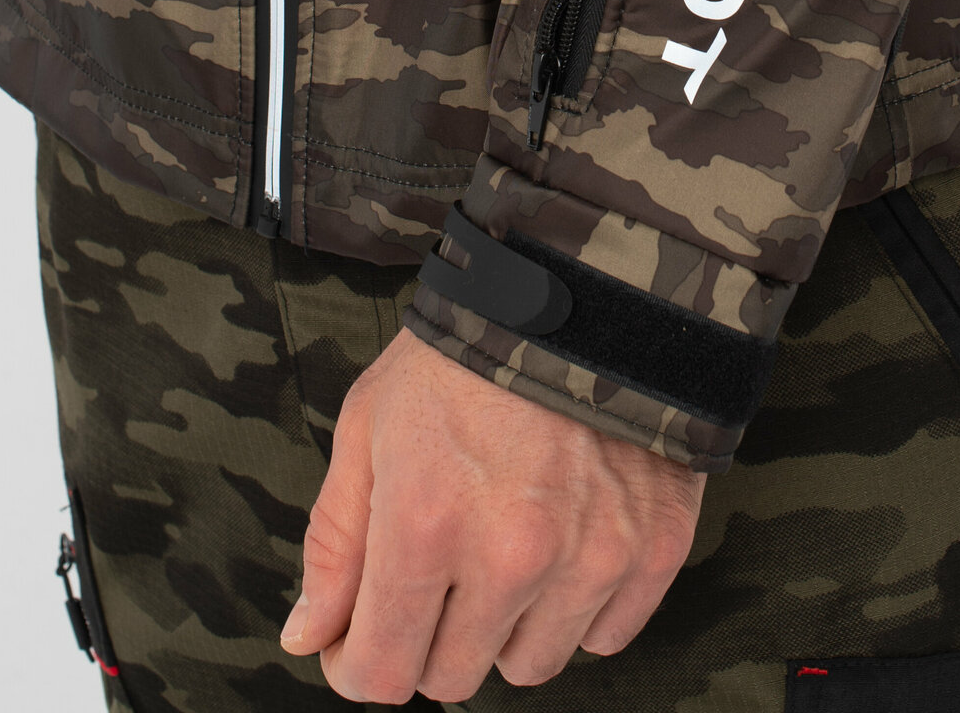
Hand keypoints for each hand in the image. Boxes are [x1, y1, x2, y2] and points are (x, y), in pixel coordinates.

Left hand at [280, 328, 703, 701]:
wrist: (585, 286)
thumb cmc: (465, 351)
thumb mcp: (369, 424)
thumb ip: (335, 541)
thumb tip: (308, 635)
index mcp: (427, 525)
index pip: (382, 673)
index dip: (357, 664)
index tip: (360, 637)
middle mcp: (511, 555)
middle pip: (452, 678)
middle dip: (429, 637)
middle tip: (439, 571)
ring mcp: (590, 556)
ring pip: (530, 665)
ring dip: (506, 627)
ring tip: (505, 548)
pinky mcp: (652, 547)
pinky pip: (605, 636)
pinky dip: (579, 607)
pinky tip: (563, 544)